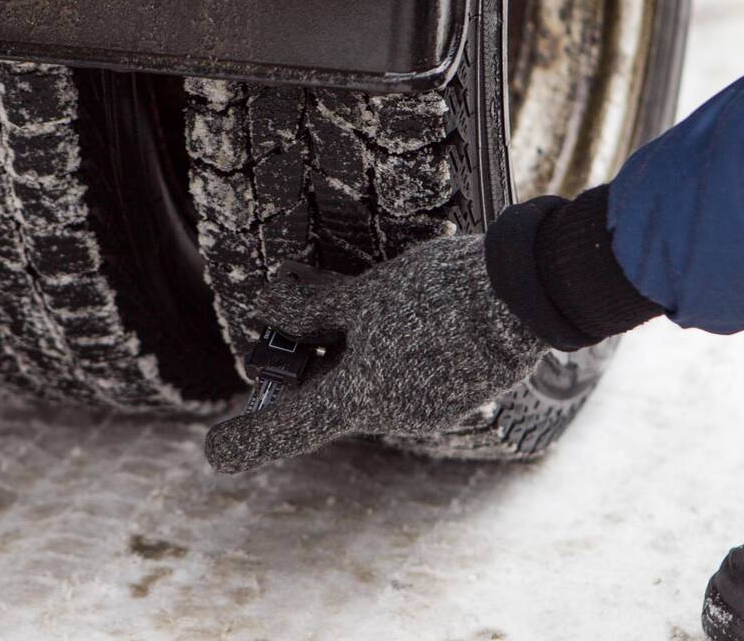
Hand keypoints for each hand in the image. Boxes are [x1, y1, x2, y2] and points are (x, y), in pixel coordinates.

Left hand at [205, 235, 546, 472]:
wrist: (528, 293)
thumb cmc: (441, 293)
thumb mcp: (366, 295)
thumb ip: (312, 308)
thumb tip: (269, 306)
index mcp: (362, 399)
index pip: (288, 428)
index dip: (248, 439)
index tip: (215, 450)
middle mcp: (393, 414)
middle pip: (332, 395)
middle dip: (308, 361)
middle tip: (288, 319)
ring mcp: (428, 406)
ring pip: (370, 380)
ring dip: (350, 348)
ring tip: (351, 297)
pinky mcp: (456, 389)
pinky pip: (405, 375)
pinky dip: (388, 350)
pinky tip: (404, 310)